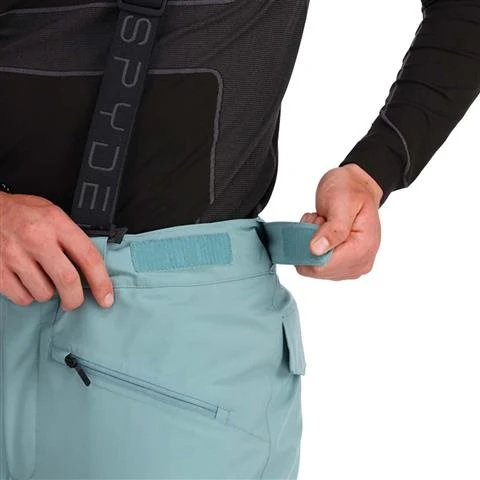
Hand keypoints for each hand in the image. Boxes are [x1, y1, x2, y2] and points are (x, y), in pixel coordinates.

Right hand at [0, 192, 113, 309]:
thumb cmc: (23, 213)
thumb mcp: (53, 214)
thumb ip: (72, 238)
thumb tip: (93, 269)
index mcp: (57, 223)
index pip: (88, 257)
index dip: (101, 282)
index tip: (107, 298)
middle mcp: (37, 238)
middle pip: (66, 280)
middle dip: (75, 298)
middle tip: (74, 301)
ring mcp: (15, 254)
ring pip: (43, 293)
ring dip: (47, 293)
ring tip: (42, 278)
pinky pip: (22, 297)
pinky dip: (28, 296)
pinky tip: (26, 282)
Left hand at [296, 163, 382, 279]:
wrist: (356, 186)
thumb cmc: (350, 190)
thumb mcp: (341, 202)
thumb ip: (333, 229)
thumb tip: (317, 250)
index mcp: (363, 249)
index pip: (323, 266)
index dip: (309, 246)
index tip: (317, 222)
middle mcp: (360, 263)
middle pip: (317, 270)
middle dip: (310, 246)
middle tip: (319, 221)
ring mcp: (352, 267)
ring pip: (314, 269)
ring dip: (310, 246)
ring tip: (322, 224)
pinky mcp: (343, 266)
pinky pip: (317, 266)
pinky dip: (313, 249)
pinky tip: (321, 233)